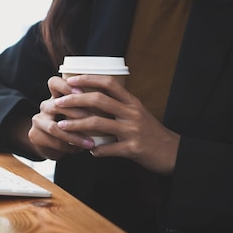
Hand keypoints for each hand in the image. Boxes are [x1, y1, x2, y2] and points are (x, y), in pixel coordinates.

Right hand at [28, 76, 95, 159]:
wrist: (53, 146)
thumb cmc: (72, 126)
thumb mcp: (80, 113)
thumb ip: (89, 107)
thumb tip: (113, 104)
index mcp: (56, 97)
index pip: (54, 83)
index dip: (66, 86)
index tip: (81, 92)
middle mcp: (45, 106)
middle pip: (56, 104)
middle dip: (76, 112)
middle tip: (93, 120)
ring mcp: (38, 121)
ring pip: (54, 127)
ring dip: (74, 135)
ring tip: (90, 143)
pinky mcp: (35, 135)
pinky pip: (53, 141)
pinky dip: (69, 146)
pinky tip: (80, 149)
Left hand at [53, 74, 179, 173]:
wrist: (174, 153)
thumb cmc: (151, 132)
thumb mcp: (137, 114)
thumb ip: (119, 107)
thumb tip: (91, 101)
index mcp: (132, 102)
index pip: (109, 83)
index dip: (88, 79)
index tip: (70, 80)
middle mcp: (132, 113)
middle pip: (99, 100)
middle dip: (75, 100)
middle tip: (58, 103)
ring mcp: (133, 130)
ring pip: (98, 123)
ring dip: (76, 125)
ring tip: (62, 126)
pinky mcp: (133, 149)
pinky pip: (107, 149)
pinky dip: (95, 150)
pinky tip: (88, 151)